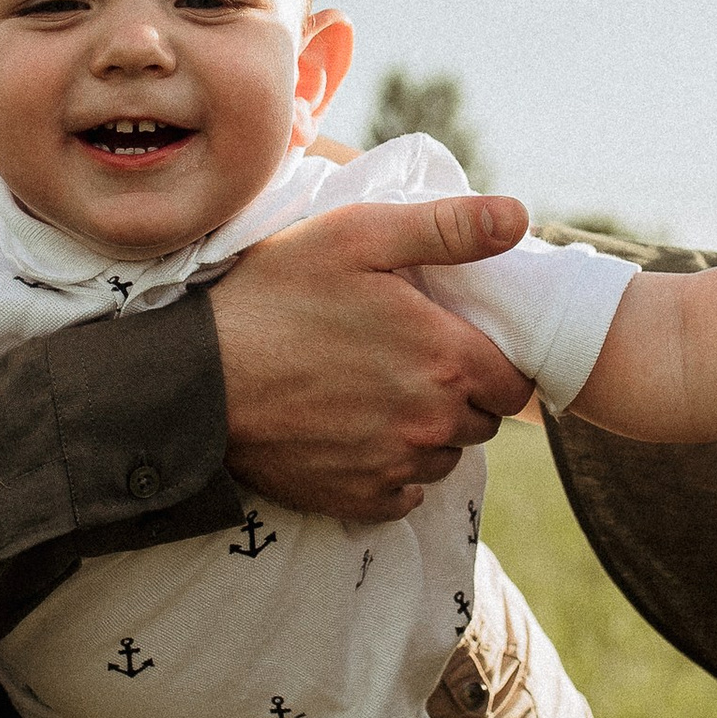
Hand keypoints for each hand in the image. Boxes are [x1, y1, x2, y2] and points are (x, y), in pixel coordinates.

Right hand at [213, 194, 535, 523]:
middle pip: (482, 422)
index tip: (452, 343)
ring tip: (375, 395)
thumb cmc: (274, 294)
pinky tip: (354, 435)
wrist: (197, 378)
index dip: (489, 361)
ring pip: (443, 457)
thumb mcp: (358, 235)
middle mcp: (432, 422)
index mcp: (446, 358)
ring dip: (425, 433)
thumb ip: (448, 228)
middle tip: (406, 362)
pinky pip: (404, 494)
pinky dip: (390, 471)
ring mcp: (396, 467)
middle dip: (459, 395)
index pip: (513, 382)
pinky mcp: (358, 500)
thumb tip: (519, 217)